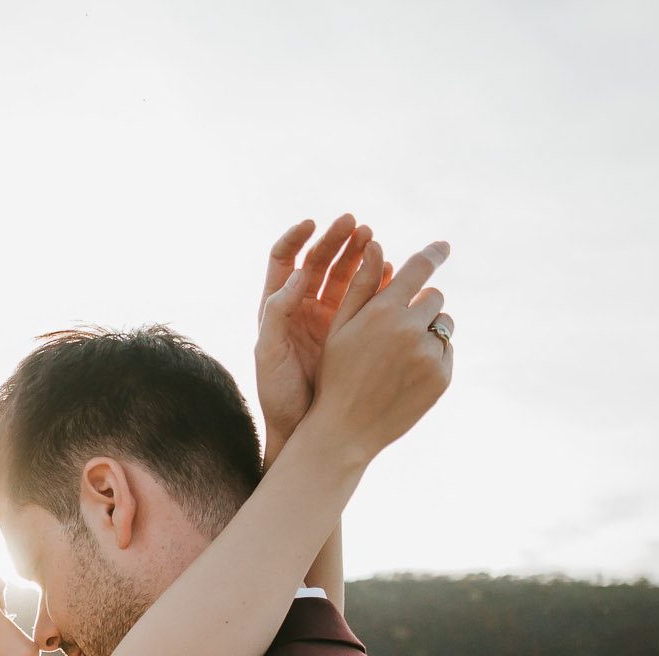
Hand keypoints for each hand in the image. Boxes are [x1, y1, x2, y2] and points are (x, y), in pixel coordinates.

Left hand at [254, 214, 394, 461]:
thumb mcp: (269, 353)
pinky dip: (376, 283)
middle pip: (320, 262)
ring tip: (374, 240)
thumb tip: (299, 273)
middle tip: (357, 225)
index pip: (284, 260)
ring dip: (359, 255)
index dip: (296, 238)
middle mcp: (302, 307)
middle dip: (337, 240)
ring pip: (345, 276)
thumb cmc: (277, 394)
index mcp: (277, 307)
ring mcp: (329, 317)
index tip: (313, 224)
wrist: (301, 427)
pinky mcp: (351, 332)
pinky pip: (365, 300)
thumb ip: (278, 313)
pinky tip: (389, 271)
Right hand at [306, 238, 454, 459]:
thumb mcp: (339, 329)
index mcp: (383, 312)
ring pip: (443, 324)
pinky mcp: (442, 377)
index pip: (418, 270)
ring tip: (399, 355)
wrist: (345, 430)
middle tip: (398, 326)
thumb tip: (377, 245)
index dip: (433, 254)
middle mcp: (410, 329)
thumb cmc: (335, 375)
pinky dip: (432, 357)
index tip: (444, 246)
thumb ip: (361, 286)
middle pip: (434, 296)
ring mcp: (429, 355)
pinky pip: (446, 351)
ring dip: (428, 331)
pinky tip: (406, 374)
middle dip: (419, 305)